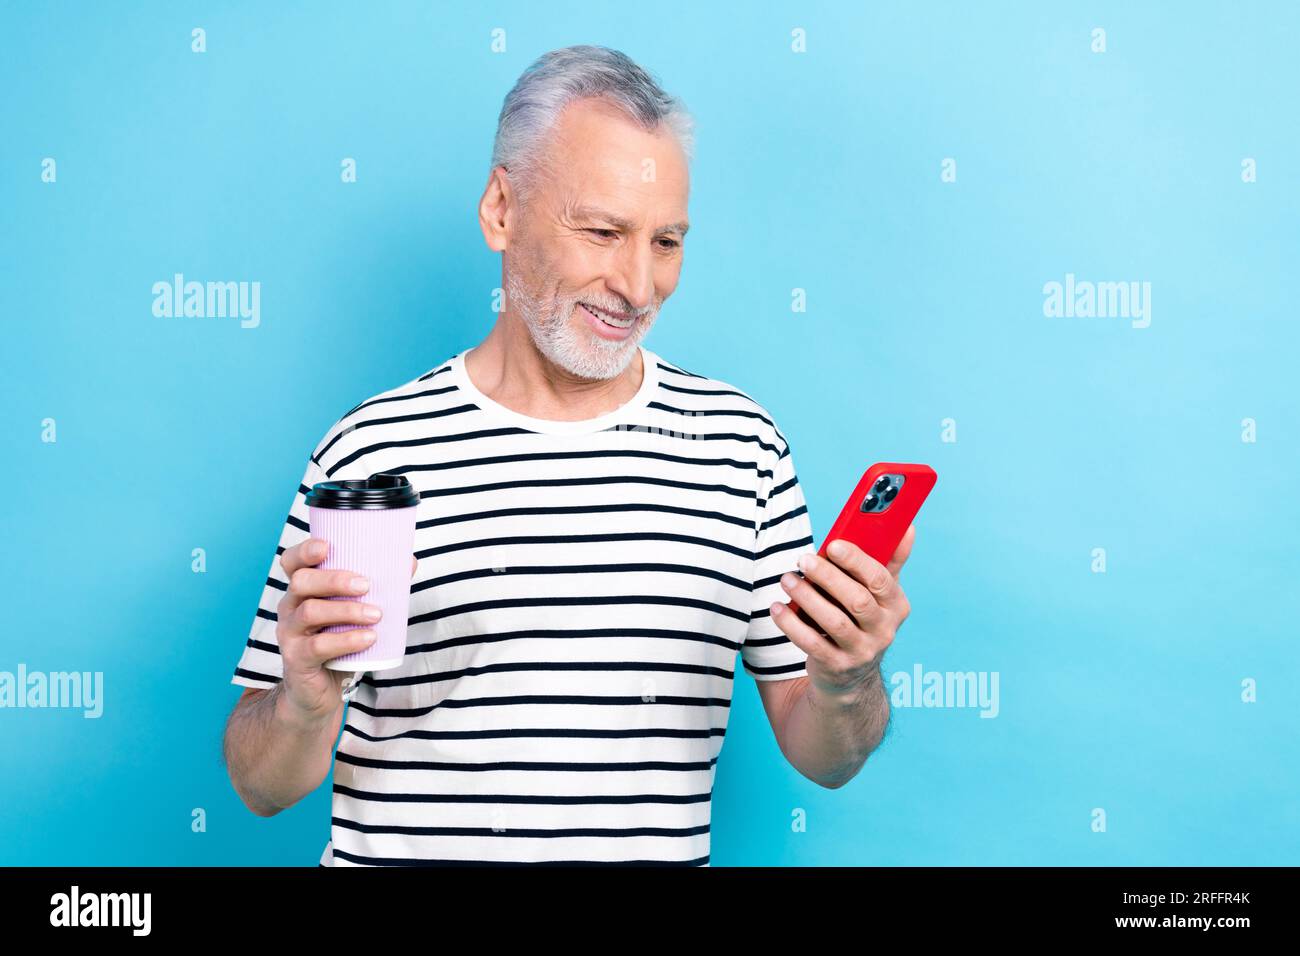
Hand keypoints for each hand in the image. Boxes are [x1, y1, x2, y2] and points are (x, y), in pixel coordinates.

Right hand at [273, 539, 417, 721]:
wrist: (319, 691)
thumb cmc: (338, 643)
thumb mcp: (353, 614)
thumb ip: (377, 588)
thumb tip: (408, 562)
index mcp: (302, 590)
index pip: (292, 563)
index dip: (304, 551)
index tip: (326, 546)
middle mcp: (290, 607)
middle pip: (301, 582)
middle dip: (335, 580)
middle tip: (366, 585)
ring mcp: (289, 634)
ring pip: (310, 612)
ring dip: (347, 610)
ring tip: (376, 614)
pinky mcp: (296, 659)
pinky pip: (318, 646)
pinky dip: (347, 640)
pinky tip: (369, 638)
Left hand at [770, 524, 915, 696]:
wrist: (852, 676)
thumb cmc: (862, 619)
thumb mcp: (879, 593)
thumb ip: (889, 560)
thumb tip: (907, 527)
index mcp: (896, 605)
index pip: (880, 580)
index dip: (856, 561)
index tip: (833, 544)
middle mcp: (884, 630)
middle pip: (857, 600)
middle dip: (828, 577)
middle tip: (803, 559)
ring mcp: (861, 651)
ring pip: (834, 622)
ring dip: (807, 597)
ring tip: (787, 579)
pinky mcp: (836, 666)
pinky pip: (812, 643)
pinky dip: (791, 624)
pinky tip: (777, 608)